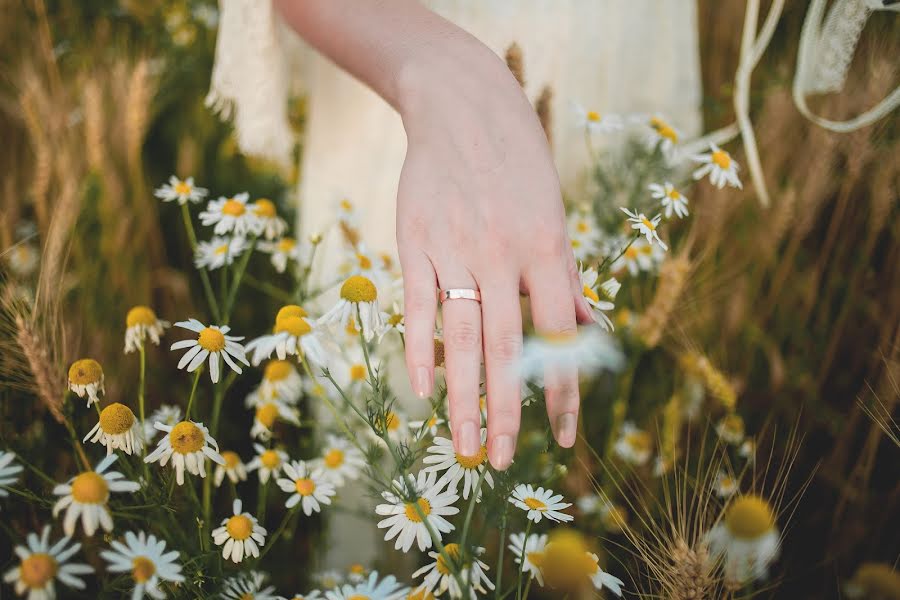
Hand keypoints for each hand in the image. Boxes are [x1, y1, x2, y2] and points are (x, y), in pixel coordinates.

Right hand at [395, 38, 593, 469]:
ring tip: (463, 445)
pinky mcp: (414, 242)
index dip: (562, 390)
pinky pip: (416, 305)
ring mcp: (454, 248)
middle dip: (506, 411)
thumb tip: (592, 328)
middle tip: (503, 461)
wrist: (462, 105)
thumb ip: (566, 277)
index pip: (557, 335)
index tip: (564, 436)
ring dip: (461, 397)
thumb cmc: (517, 165)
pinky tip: (422, 391)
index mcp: (546, 248)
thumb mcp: (553, 213)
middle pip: (503, 347)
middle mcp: (501, 252)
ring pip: (457, 337)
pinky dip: (418, 350)